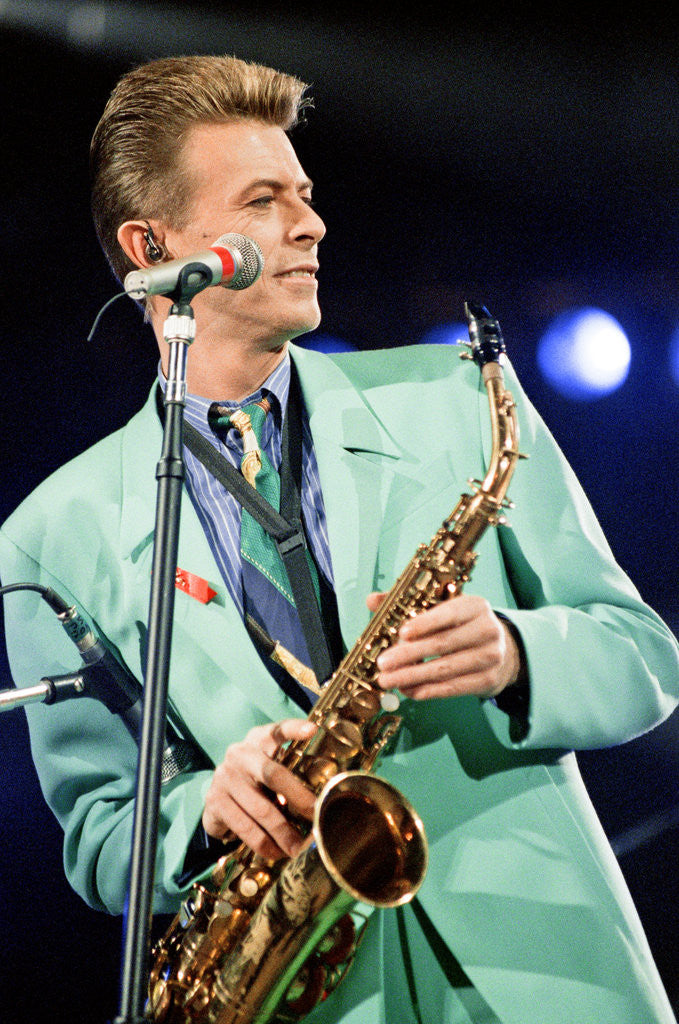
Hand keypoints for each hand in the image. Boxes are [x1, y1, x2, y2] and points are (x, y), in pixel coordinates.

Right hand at [202, 718, 317, 860]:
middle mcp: (240, 754)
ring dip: (283, 832)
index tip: (312, 729)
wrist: (217, 798)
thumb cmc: (255, 782)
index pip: (276, 730)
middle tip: (316, 816)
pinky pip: (244, 827)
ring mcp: (225, 777)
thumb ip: (290, 771)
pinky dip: (264, 843)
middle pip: (273, 774)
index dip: (294, 728)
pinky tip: (276, 852)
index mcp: (258, 740)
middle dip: (298, 798)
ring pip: (261, 808)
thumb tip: (328, 796)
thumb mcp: (269, 768)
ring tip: (298, 848)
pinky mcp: (215, 802)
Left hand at [367, 590, 521, 700]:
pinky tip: (409, 690)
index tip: (402, 633)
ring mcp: (490, 656)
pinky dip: (428, 690)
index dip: (425, 623)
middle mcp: (487, 629)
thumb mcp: (444, 608)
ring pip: (445, 669)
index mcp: (475, 606)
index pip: (449, 614)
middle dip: (408, 655)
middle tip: (383, 663)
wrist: (504, 650)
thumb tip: (372, 600)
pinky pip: (453, 687)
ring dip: (412, 677)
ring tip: (389, 680)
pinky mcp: (488, 680)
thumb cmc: (463, 626)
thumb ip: (408, 604)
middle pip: (442, 644)